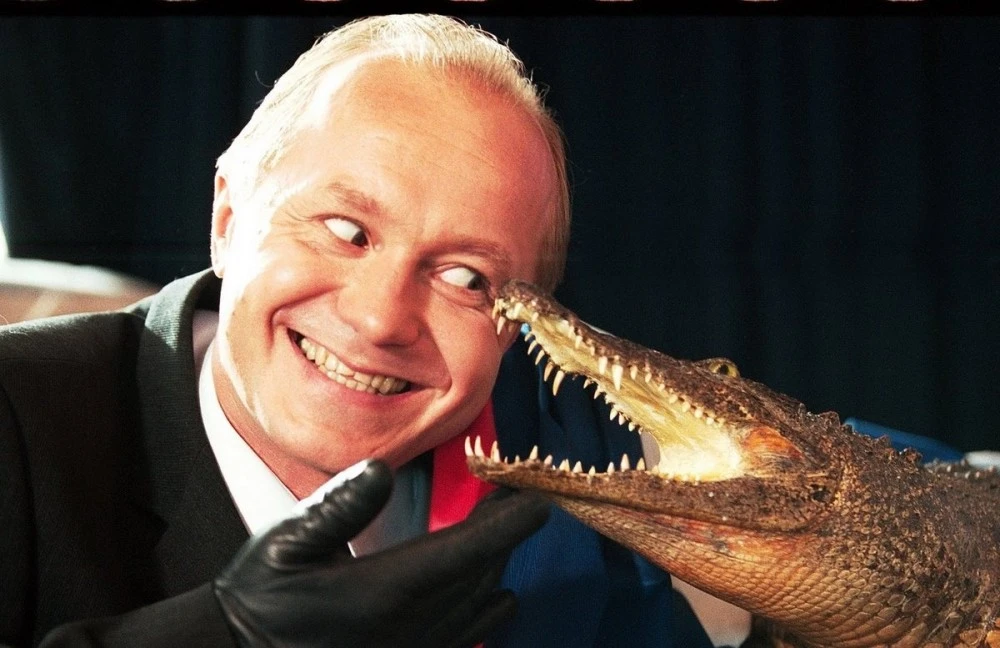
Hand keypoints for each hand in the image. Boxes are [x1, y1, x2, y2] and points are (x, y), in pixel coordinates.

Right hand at [213, 459, 549, 647]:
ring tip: (496, 536)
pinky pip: (467, 639)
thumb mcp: (287, 544)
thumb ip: (339, 506)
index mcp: (388, 587)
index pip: (469, 549)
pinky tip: (487, 596)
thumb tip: (382, 468)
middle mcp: (413, 624)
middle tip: (510, 501)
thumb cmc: (260, 600)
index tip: (536, 499)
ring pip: (480, 608)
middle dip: (503, 535)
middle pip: (481, 574)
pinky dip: (484, 612)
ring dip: (494, 569)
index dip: (510, 522)